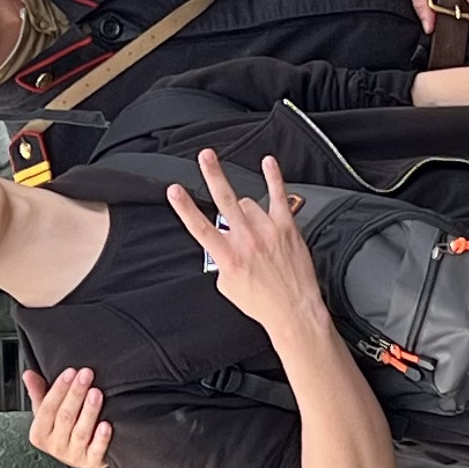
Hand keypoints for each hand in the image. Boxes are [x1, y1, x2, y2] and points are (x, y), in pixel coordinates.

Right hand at [21, 365, 112, 467]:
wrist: (83, 458)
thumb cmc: (64, 432)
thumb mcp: (48, 415)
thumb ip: (39, 394)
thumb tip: (28, 374)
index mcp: (40, 433)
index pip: (47, 408)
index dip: (58, 389)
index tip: (70, 372)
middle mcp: (55, 445)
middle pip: (65, 417)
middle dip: (75, 394)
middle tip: (86, 375)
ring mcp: (73, 455)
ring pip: (80, 432)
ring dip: (89, 411)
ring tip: (96, 393)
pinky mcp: (91, 463)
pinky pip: (96, 450)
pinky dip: (101, 438)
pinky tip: (106, 425)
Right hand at [166, 150, 331, 337]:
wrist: (294, 310)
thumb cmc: (263, 303)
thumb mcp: (228, 287)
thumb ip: (221, 262)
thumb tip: (219, 247)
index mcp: (228, 257)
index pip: (200, 226)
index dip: (184, 207)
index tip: (174, 190)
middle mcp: (247, 240)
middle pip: (225, 200)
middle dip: (213, 175)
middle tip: (205, 157)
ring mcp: (268, 231)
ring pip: (248, 204)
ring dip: (244, 211)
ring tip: (251, 228)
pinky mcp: (287, 227)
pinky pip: (279, 195)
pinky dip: (273, 177)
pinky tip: (268, 163)